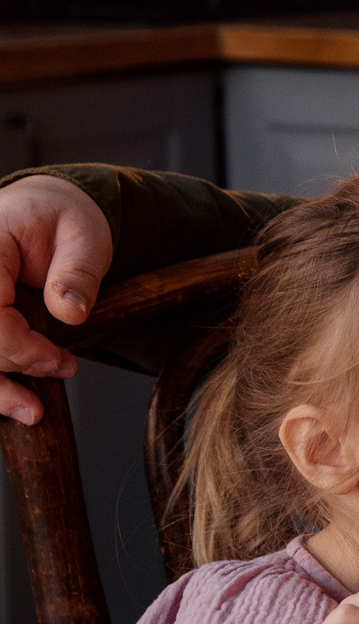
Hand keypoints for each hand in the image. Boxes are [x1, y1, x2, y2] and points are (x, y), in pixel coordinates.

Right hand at [0, 175, 112, 424]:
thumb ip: (78, 271)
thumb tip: (70, 313)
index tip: (60, 363)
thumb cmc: (61, 219)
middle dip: (7, 370)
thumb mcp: (84, 234)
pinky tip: (12, 401)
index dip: (18, 347)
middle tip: (55, 382)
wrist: (42, 212)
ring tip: (31, 411)